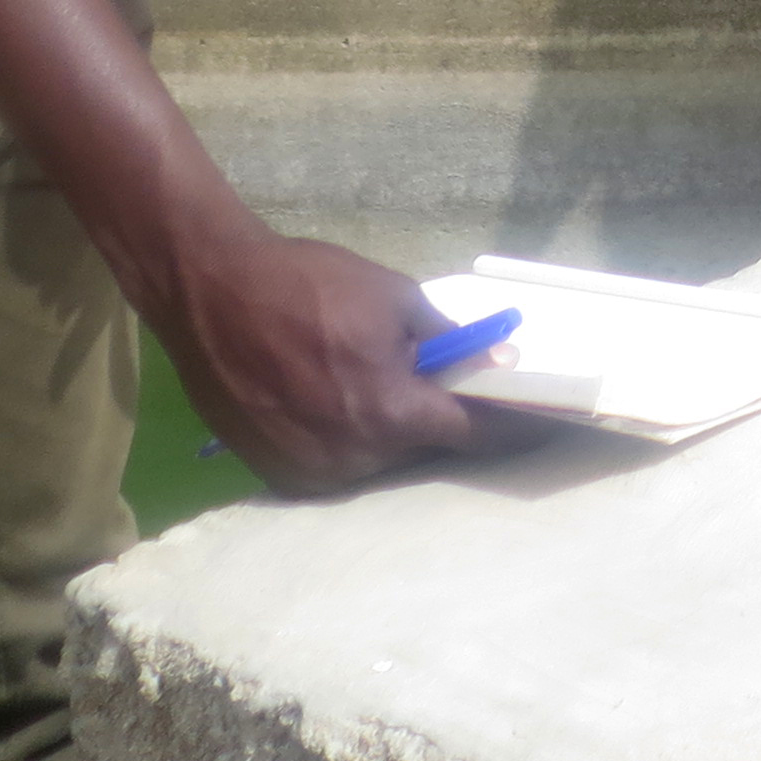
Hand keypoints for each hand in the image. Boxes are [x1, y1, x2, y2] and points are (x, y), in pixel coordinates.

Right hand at [154, 225, 493, 496]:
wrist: (211, 294)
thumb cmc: (310, 285)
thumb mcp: (395, 298)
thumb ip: (450, 340)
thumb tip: (498, 362)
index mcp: (390, 413)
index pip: (475, 436)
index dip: (515, 428)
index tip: (548, 424)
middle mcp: (354, 458)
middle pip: (427, 450)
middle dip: (449, 423)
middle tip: (466, 395)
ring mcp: (311, 473)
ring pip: (381, 459)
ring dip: (398, 431)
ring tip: (389, 388)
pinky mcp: (276, 474)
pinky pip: (338, 464)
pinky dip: (354, 440)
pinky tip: (347, 403)